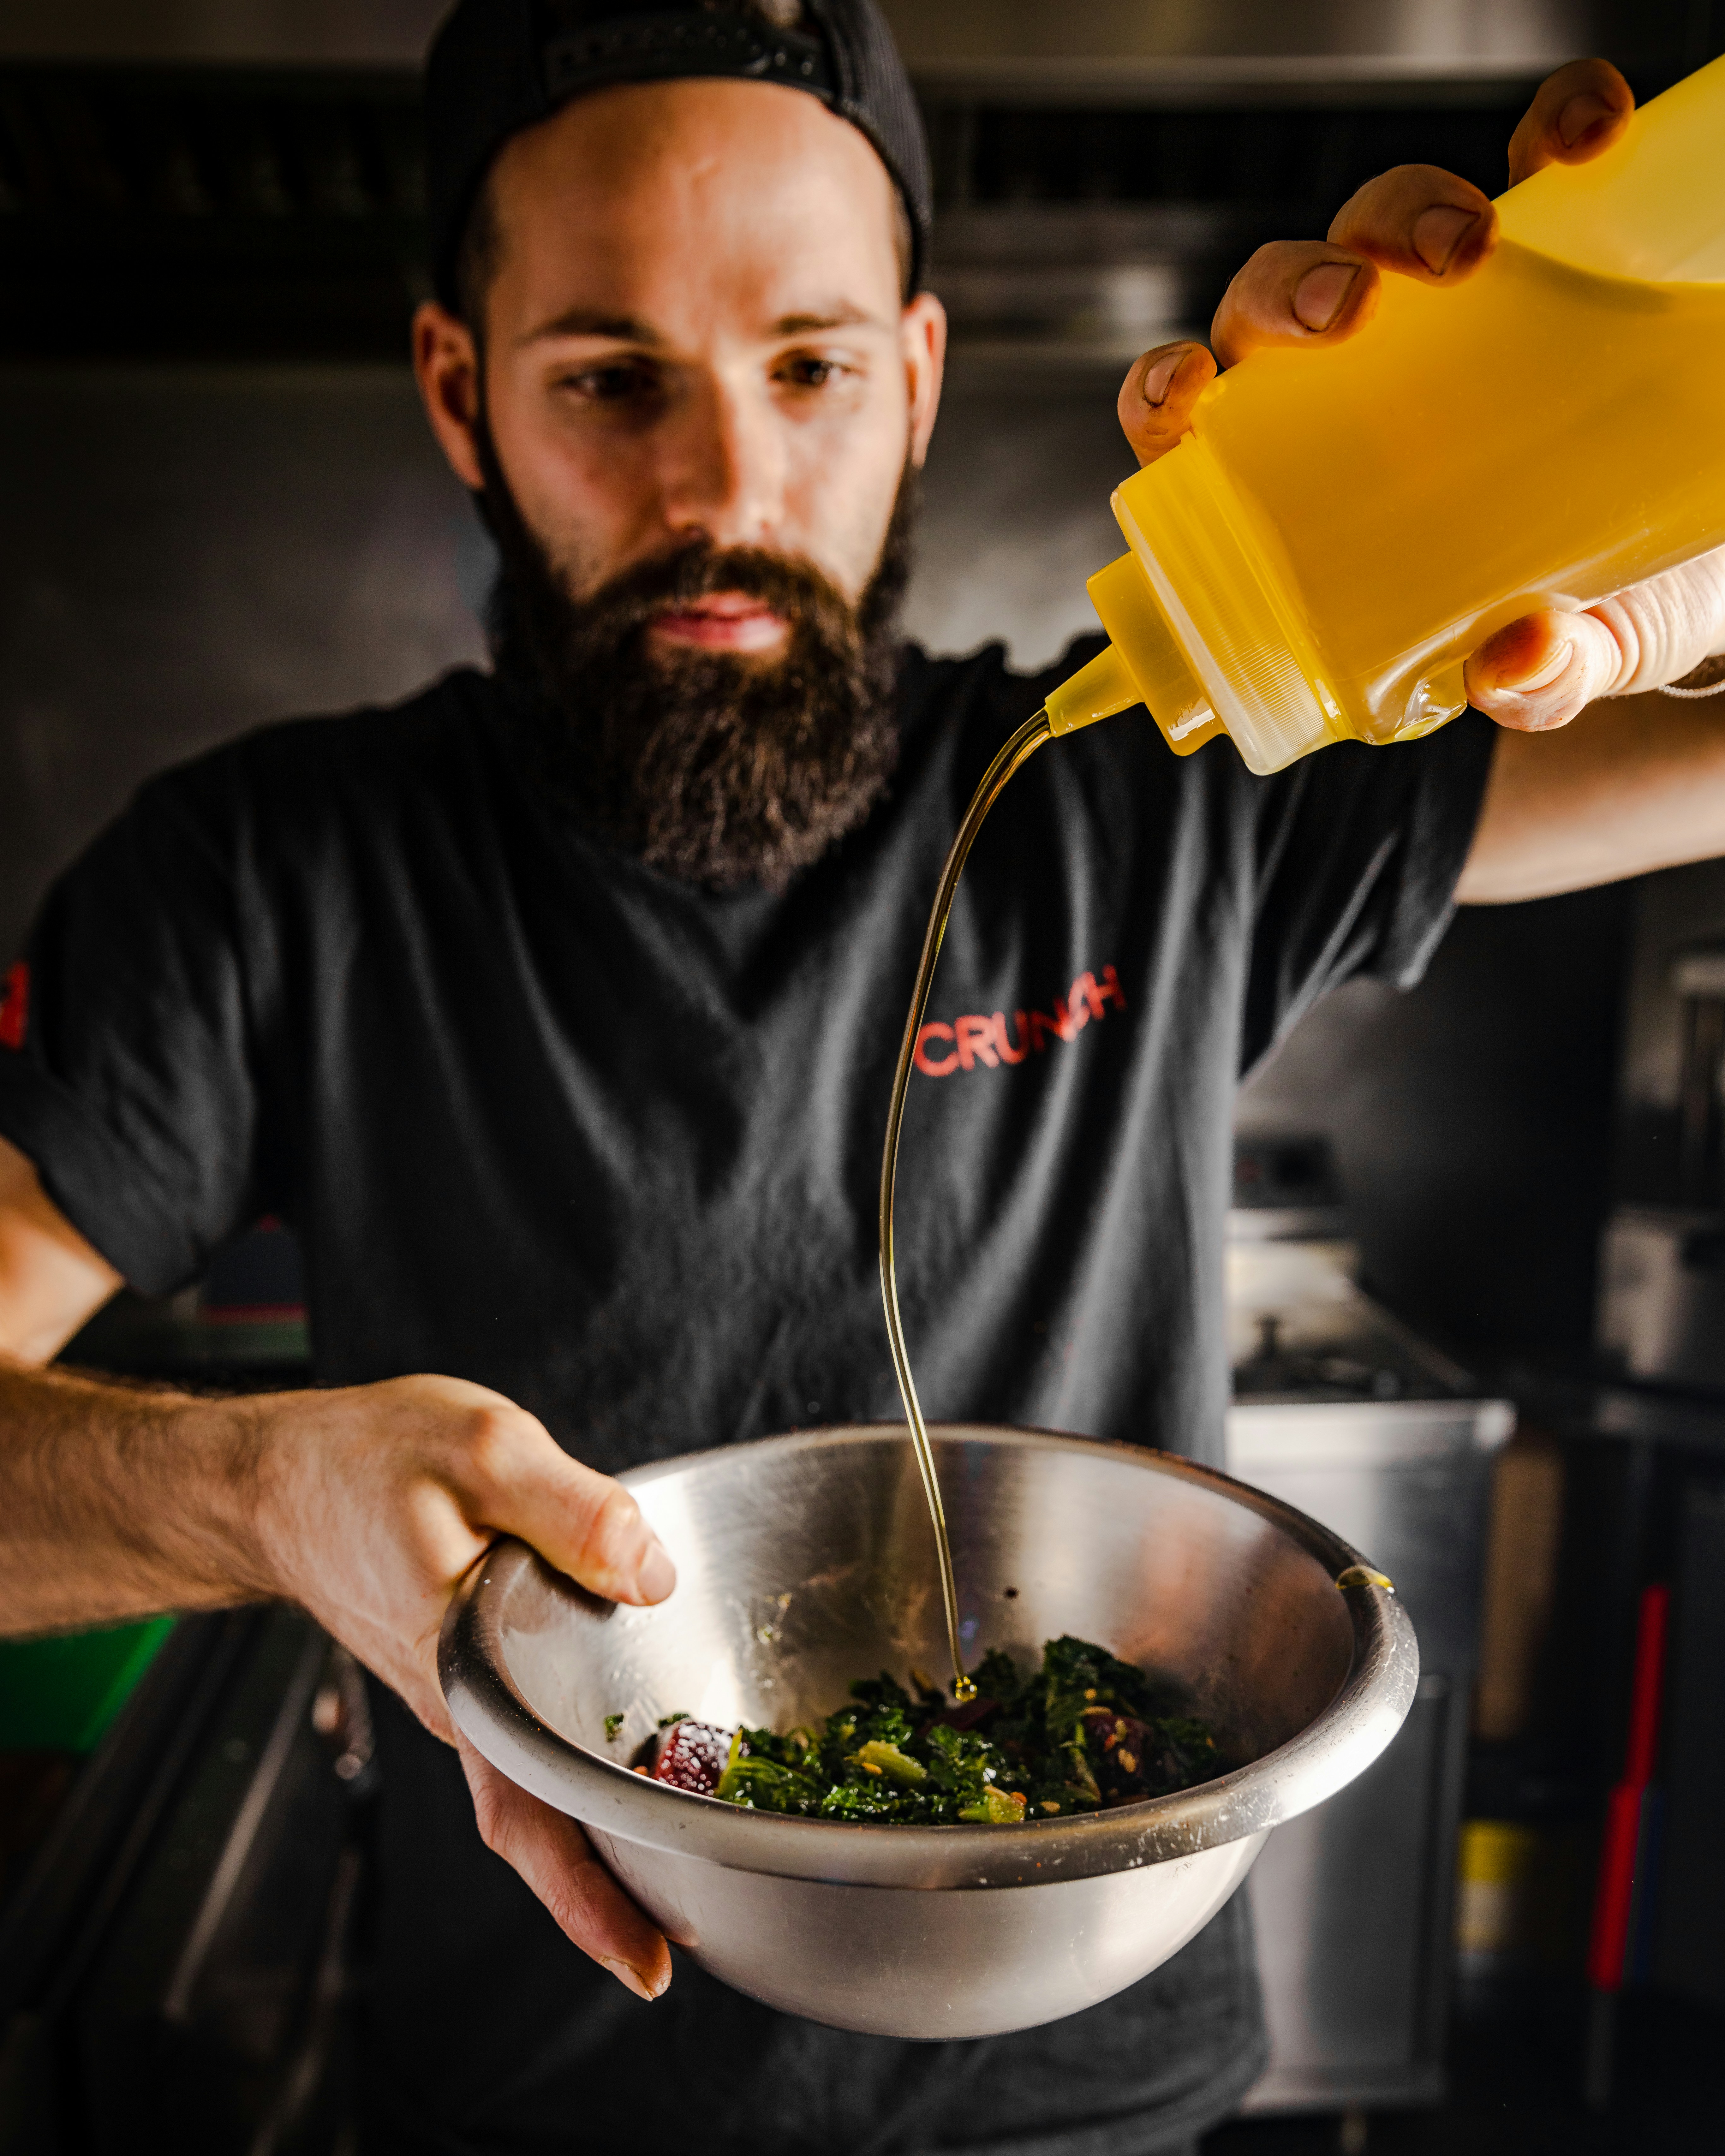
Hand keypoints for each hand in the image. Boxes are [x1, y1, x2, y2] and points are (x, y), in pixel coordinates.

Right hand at [244, 1372, 675, 1999]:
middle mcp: (462, 1707)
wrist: (284, 1477)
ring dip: (602, 1821)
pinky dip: (576, 1753)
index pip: (528, 1810)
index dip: (590, 1895)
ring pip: (540, 1778)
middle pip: (542, 1817)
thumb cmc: (369, 1463)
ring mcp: (462, 1696)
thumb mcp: (483, 1454)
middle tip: (697, 1937)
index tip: (651, 1963)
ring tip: (689, 1858)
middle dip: (615, 1887)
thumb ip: (573, 1513)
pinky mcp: (467, 1667)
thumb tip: (652, 1574)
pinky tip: (629, 1744)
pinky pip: (528, 1728)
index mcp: (464, 1673)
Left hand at [1114, 59, 1724, 729]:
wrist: (1702, 562)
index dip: (1164, 393)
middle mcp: (1350, 380)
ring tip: (1469, 248)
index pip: (1192, 423)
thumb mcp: (1562, 659)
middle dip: (1290, 288)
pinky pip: (1529, 158)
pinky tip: (1582, 140)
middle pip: (1269, 305)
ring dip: (1400, 211)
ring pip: (1371, 222)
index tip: (1186, 388)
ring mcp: (1443, 307)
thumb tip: (1511, 670)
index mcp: (1303, 479)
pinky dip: (1551, 128)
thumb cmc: (1589, 612)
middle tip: (1352, 310)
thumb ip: (1533, 684)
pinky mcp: (1549, 246)